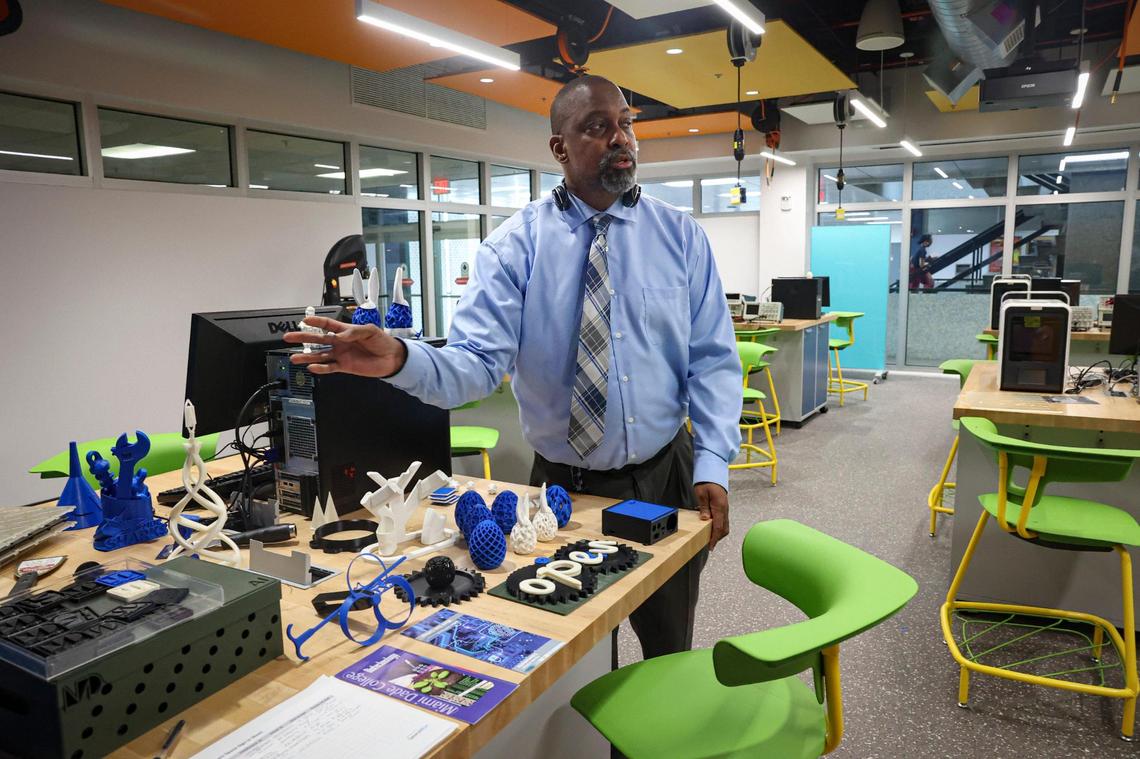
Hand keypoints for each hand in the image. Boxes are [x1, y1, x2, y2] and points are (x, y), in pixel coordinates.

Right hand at [282, 316, 407, 377]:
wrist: (392, 358)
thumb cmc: (383, 341)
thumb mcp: (370, 331)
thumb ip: (355, 332)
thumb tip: (341, 336)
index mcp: (346, 331)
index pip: (327, 324)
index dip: (316, 322)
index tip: (304, 320)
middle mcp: (340, 342)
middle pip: (318, 339)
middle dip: (303, 338)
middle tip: (289, 337)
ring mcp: (341, 355)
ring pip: (320, 355)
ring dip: (307, 356)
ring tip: (294, 356)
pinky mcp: (345, 366)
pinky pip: (330, 367)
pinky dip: (320, 368)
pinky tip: (311, 367)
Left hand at [694, 482, 728, 550]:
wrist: (713, 474)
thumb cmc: (707, 482)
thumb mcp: (701, 494)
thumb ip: (704, 507)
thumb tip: (705, 520)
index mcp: (719, 507)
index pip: (718, 527)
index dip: (714, 538)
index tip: (711, 546)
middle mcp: (724, 510)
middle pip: (724, 529)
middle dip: (717, 538)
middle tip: (709, 544)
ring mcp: (725, 509)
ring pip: (724, 526)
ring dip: (718, 533)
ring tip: (709, 537)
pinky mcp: (723, 508)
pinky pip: (723, 521)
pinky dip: (718, 527)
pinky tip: (710, 527)